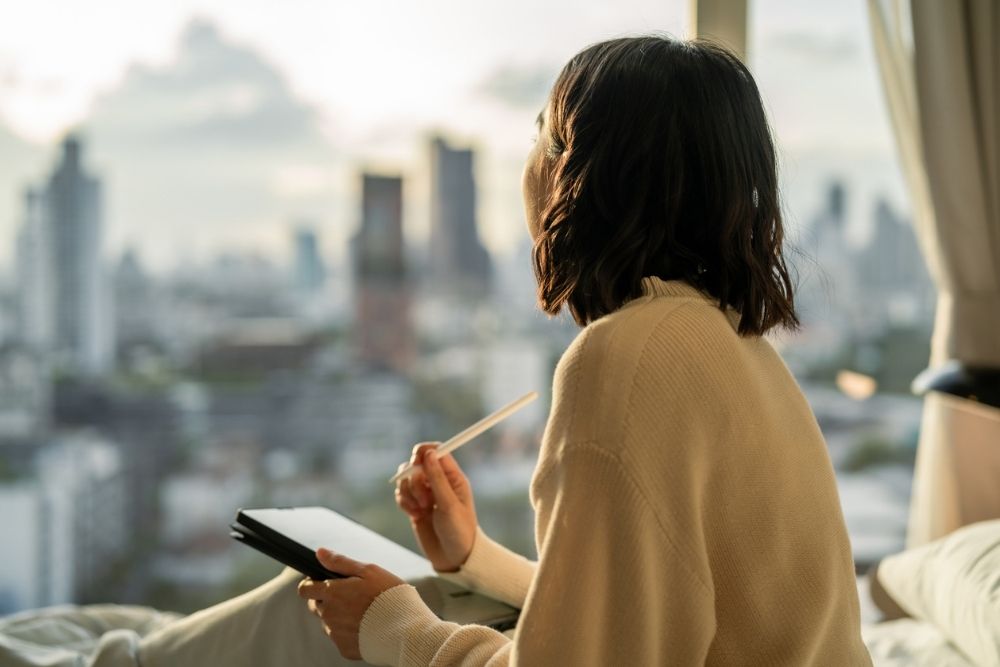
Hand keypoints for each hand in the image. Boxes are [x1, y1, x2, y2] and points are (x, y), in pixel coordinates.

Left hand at [297, 549, 404, 660]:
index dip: (312, 585)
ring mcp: (336, 634)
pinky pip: (341, 638)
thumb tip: (320, 553)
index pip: (305, 590)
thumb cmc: (389, 595)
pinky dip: (350, 633)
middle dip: (328, 600)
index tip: (323, 583)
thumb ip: (340, 562)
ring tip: (364, 613)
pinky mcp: (344, 649)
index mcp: (332, 593)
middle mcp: (329, 615)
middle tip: (352, 597)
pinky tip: (367, 627)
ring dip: (340, 617)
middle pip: (317, 606)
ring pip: (329, 623)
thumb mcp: (368, 571)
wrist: (405, 629)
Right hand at [395, 443, 477, 571]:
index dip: (423, 452)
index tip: (416, 461)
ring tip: (422, 509)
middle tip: (425, 499)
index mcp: (453, 477)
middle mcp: (439, 482)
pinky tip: (415, 515)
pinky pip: (402, 495)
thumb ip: (437, 478)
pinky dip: (404, 503)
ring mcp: (426, 494)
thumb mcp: (449, 504)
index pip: (436, 452)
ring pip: (407, 479)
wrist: (454, 558)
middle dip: (415, 479)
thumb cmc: (459, 531)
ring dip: (409, 492)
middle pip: (417, 464)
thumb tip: (428, 453)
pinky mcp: (416, 506)